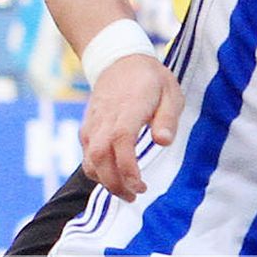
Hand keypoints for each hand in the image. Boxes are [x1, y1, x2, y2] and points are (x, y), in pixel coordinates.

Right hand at [80, 56, 182, 202]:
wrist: (118, 59)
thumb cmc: (149, 79)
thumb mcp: (170, 92)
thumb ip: (167, 118)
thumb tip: (163, 142)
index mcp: (127, 109)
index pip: (120, 143)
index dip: (127, 169)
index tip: (141, 186)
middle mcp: (105, 119)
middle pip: (99, 157)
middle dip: (114, 183)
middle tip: (134, 196)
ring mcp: (93, 124)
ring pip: (89, 159)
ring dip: (104, 181)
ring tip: (125, 192)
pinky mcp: (87, 128)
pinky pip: (86, 155)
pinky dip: (97, 171)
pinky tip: (114, 177)